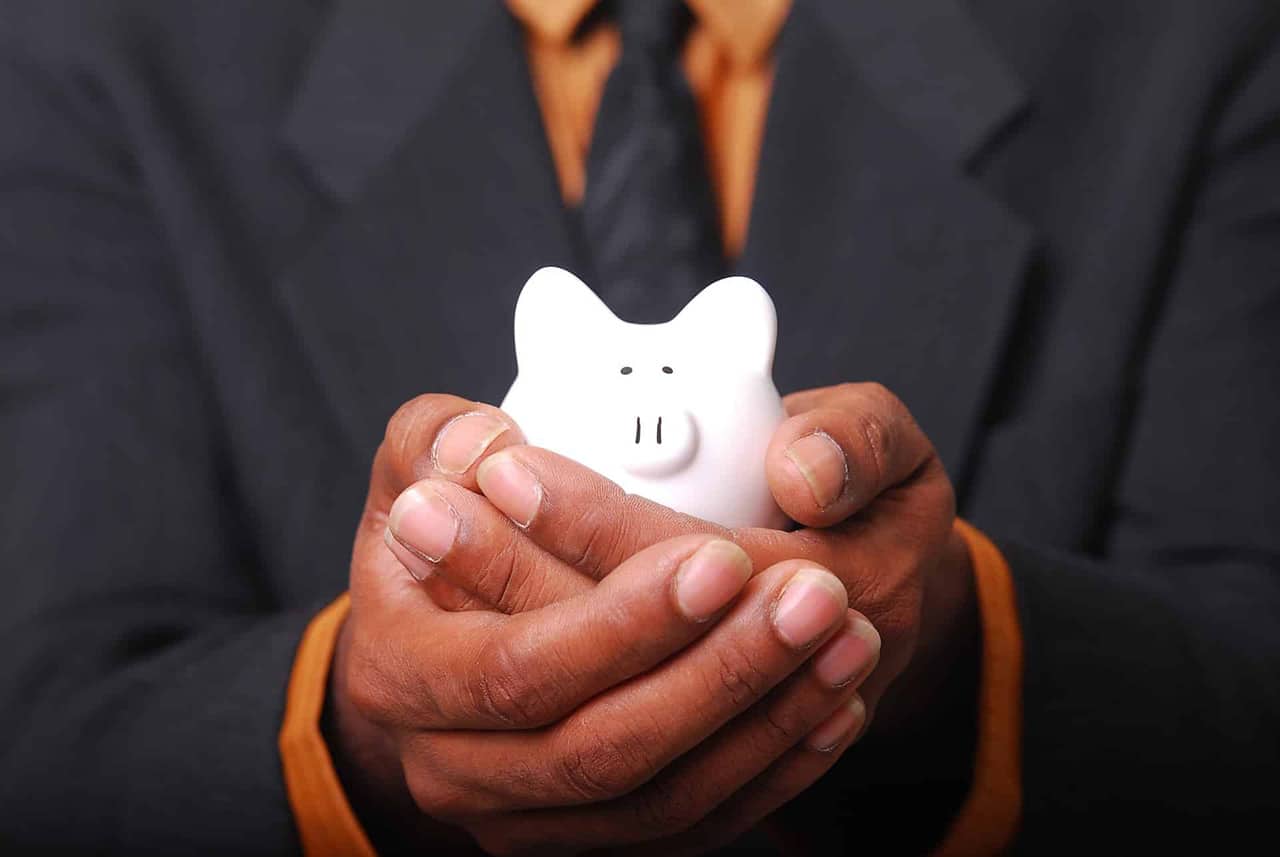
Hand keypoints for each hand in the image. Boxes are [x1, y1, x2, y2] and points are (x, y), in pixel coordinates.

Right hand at [330, 395, 881, 855]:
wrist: (444, 636)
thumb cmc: (444, 528)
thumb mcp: (423, 461)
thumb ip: (438, 435)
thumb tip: (486, 452)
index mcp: (399, 666)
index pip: (516, 668)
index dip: (623, 623)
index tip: (721, 558)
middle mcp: (450, 764)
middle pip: (600, 748)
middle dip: (722, 672)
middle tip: (819, 594)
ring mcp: (522, 815)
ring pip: (659, 799)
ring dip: (767, 719)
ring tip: (848, 636)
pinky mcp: (587, 834)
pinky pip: (689, 826)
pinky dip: (771, 770)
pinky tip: (833, 703)